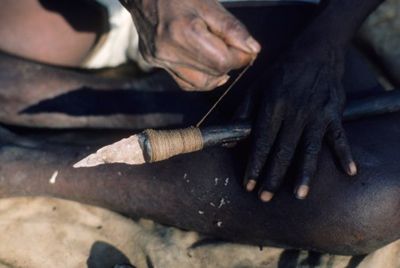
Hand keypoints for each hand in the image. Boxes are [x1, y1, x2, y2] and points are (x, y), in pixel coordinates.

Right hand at [120, 0, 259, 90]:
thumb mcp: (209, 4)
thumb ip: (231, 28)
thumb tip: (252, 50)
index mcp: (184, 32)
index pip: (222, 62)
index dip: (240, 58)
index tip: (246, 49)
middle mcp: (168, 51)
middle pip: (212, 74)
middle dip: (229, 63)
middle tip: (232, 48)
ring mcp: (159, 59)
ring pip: (199, 83)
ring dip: (216, 74)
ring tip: (219, 55)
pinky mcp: (153, 61)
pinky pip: (183, 81)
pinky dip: (199, 77)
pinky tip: (205, 64)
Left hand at [244, 43, 356, 200]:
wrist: (315, 52)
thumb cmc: (281, 72)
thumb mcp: (256, 87)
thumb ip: (242, 113)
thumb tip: (229, 140)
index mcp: (272, 106)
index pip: (261, 142)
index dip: (254, 165)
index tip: (248, 184)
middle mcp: (294, 113)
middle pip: (282, 151)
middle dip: (272, 176)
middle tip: (265, 197)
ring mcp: (316, 114)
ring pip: (309, 149)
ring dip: (304, 173)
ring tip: (299, 195)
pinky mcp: (334, 113)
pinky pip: (340, 136)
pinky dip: (345, 153)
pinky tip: (349, 171)